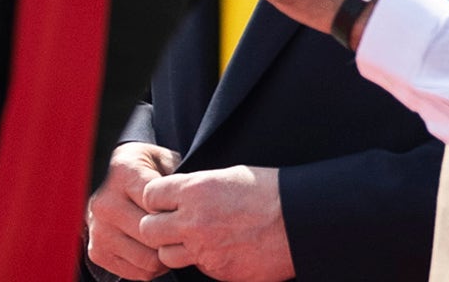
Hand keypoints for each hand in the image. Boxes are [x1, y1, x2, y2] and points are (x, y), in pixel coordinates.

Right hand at [87, 142, 180, 279]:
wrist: (104, 178)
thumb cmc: (142, 169)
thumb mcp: (161, 160)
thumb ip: (176, 178)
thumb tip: (195, 202)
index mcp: (124, 174)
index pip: (161, 204)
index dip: (179, 211)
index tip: (185, 210)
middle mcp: (106, 203)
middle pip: (155, 234)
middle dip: (174, 236)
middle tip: (184, 231)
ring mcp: (99, 230)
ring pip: (148, 259)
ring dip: (165, 256)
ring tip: (170, 242)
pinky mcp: (97, 252)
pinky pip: (137, 272)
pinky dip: (152, 267)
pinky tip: (154, 250)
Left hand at [138, 165, 292, 281]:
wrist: (299, 221)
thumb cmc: (268, 192)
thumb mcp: (227, 176)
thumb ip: (196, 188)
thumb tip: (178, 196)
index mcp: (195, 190)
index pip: (150, 195)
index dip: (157, 199)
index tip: (167, 201)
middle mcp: (193, 221)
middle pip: (149, 229)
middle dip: (158, 226)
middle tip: (173, 223)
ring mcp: (205, 251)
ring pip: (166, 255)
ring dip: (176, 248)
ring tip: (197, 239)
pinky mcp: (218, 272)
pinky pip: (197, 269)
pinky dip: (204, 261)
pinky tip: (222, 250)